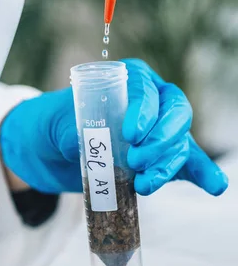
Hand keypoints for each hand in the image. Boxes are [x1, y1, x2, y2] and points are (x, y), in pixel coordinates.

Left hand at [0, 59, 227, 195]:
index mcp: (128, 80)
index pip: (146, 89)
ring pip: (180, 143)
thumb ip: (76, 132)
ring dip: (167, 165)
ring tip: (143, 184)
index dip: (145, 109)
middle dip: (161, 138)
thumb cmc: (57, 125)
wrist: (52, 150)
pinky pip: (187, 164)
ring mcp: (158, 131)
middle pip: (175, 112)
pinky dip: (202, 174)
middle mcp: (151, 101)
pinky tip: (214, 185)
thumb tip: (92, 146)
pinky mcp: (160, 159)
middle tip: (135, 160)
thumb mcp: (59, 123)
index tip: (130, 133)